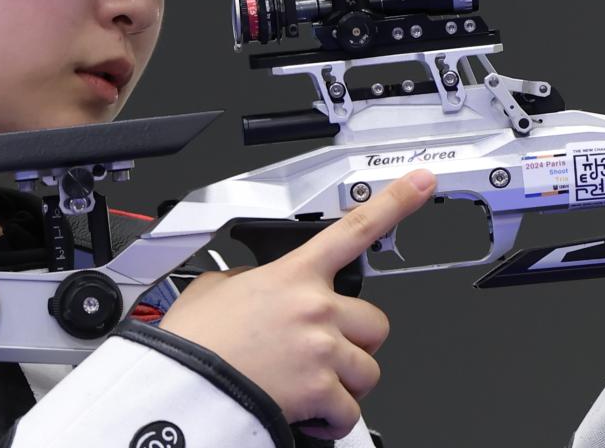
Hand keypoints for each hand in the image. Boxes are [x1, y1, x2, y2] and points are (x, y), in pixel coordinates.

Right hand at [159, 169, 436, 440]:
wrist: (183, 386)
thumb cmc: (195, 341)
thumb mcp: (217, 288)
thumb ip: (248, 280)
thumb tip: (254, 286)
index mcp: (293, 274)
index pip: (354, 228)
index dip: (395, 201)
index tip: (421, 183)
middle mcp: (316, 306)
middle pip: (375, 321)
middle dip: (355, 340)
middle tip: (325, 351)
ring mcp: (322, 348)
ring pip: (368, 370)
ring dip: (343, 383)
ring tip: (309, 385)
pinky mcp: (322, 390)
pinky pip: (349, 412)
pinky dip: (331, 420)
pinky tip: (307, 413)